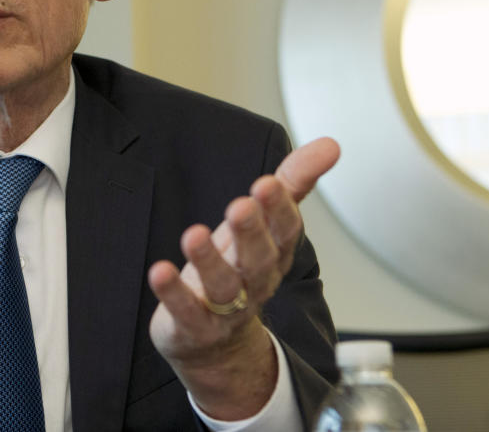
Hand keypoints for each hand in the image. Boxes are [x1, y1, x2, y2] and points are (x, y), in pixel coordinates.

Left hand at [147, 137, 338, 419]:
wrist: (216, 343)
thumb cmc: (238, 268)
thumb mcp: (264, 223)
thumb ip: (293, 182)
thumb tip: (330, 144)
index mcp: (273, 254)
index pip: (284, 232)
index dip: (278, 210)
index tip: (268, 183)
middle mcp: (253, 282)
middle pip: (258, 259)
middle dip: (250, 232)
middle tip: (241, 205)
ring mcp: (224, 308)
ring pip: (222, 286)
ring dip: (208, 260)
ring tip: (193, 234)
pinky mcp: (192, 325)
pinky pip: (185, 310)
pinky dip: (172, 293)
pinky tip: (159, 271)